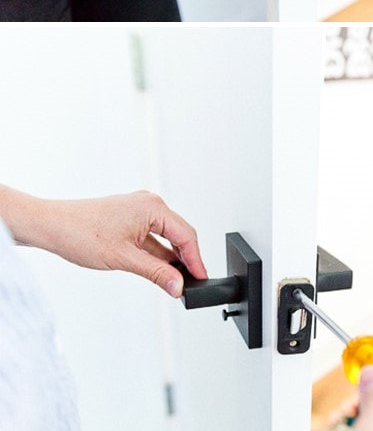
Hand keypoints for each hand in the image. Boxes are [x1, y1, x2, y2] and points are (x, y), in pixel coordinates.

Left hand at [1, 187, 206, 297]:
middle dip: (187, 259)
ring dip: (171, 258)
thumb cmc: (81, 233)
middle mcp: (149, 204)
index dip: (196, 260)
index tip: (202, 279)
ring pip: (166, 237)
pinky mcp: (129, 219)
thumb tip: (178, 286)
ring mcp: (139, 210)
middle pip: (179, 234)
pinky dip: (158, 253)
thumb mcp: (125, 258)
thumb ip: (156, 273)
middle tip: (193, 284)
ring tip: (177, 281)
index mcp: (153, 207)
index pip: (186, 235)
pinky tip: (160, 270)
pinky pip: (153, 237)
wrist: (53, 226)